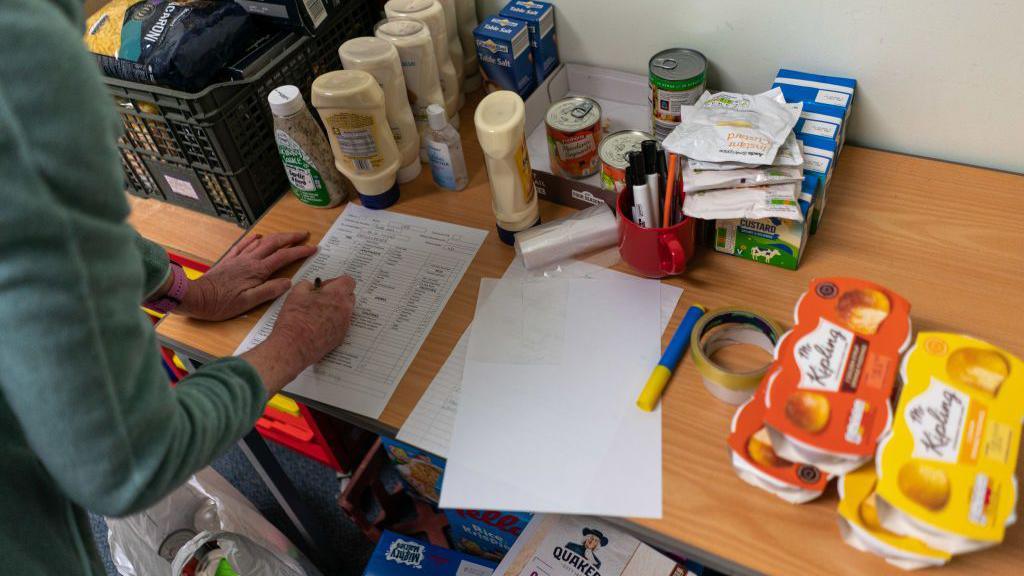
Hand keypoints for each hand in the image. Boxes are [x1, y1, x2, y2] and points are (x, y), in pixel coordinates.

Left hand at [178, 232, 316, 320]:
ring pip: (261, 242)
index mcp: (257, 271)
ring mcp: (239, 258)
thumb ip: (269, 291)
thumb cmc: (221, 303)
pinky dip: (254, 239)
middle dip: (291, 237)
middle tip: (304, 235)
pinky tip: (257, 237)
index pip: (284, 257)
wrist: (196, 297)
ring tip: (287, 235)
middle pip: (274, 243)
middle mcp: (250, 260)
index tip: (313, 248)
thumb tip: (288, 282)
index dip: (300, 251)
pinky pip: (243, 245)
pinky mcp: (229, 260)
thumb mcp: (248, 302)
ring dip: (276, 237)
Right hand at [241, 276, 355, 394]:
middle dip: (337, 295)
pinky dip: (332, 323)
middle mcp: (345, 310)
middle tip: (320, 299)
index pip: (348, 281)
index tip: (324, 287)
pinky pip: (340, 325)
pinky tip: (317, 326)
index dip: (335, 282)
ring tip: (317, 313)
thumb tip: (312, 287)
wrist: (294, 346)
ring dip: (335, 309)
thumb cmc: (294, 319)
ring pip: (345, 311)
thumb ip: (307, 285)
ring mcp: (344, 325)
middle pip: (349, 296)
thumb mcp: (296, 293)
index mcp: (337, 295)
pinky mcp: (340, 337)